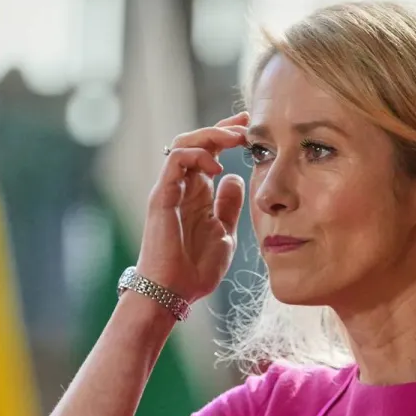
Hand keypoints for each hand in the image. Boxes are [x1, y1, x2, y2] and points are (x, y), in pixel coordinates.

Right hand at [137, 112, 248, 302]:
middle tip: (248, 124)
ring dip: (211, 135)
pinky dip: (196, 156)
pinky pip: (175, 161)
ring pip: (184, 143)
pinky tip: (217, 166)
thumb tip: (234, 177)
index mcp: (197, 193)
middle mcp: (182, 186)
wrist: (174, 291)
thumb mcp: (223, 232)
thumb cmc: (195, 268)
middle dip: (223, 128)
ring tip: (235, 139)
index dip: (229, 136)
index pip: (211, 152)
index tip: (253, 130)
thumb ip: (228, 205)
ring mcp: (170, 189)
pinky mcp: (162, 195)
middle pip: (197, 141)